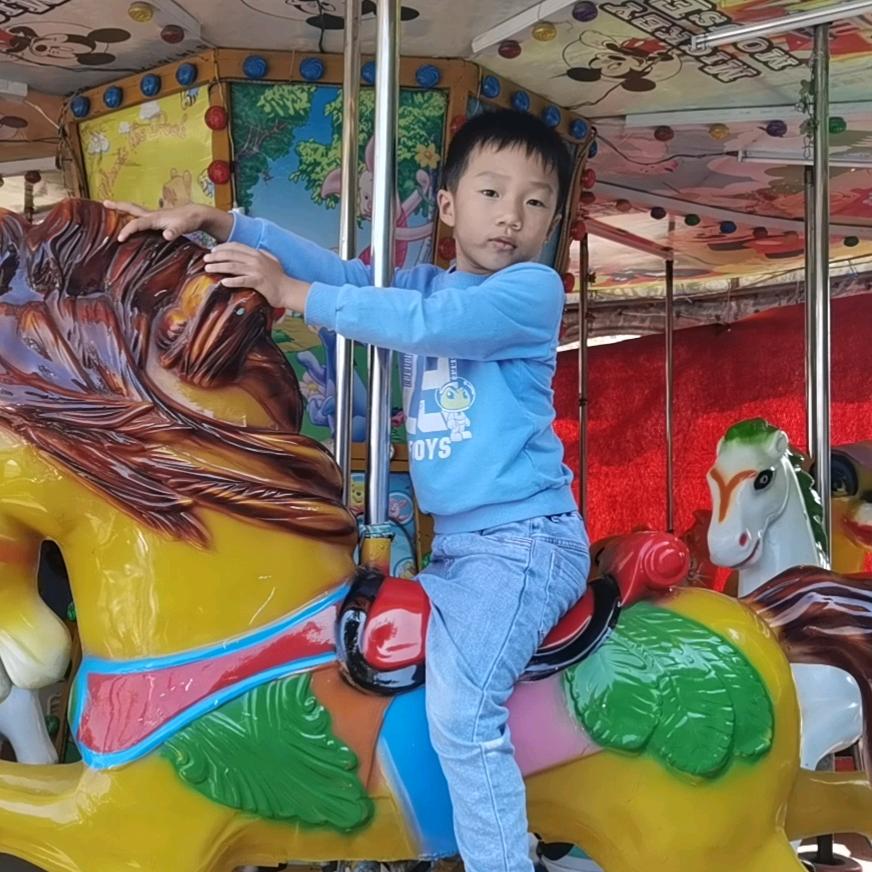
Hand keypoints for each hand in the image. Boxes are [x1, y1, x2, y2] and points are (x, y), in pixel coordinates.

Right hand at [104, 200, 231, 242]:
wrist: (196, 214)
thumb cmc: (189, 221)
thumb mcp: (184, 227)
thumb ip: (175, 231)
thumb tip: (166, 236)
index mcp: (154, 218)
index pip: (137, 224)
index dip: (128, 231)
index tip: (119, 239)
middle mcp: (152, 215)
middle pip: (131, 208)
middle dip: (118, 206)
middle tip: (104, 202)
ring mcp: (154, 216)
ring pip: (135, 211)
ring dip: (123, 209)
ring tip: (110, 208)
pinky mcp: (157, 219)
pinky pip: (140, 217)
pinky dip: (132, 216)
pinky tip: (129, 220)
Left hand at [203, 242, 310, 311]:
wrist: (288, 290)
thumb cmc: (278, 278)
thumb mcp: (270, 261)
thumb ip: (260, 255)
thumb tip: (251, 253)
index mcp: (257, 253)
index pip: (236, 246)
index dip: (223, 247)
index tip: (213, 250)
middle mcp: (256, 259)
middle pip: (231, 255)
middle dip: (216, 256)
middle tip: (205, 259)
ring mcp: (257, 270)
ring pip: (233, 266)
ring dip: (219, 266)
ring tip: (208, 269)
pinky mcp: (259, 282)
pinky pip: (242, 280)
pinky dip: (232, 281)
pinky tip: (223, 282)